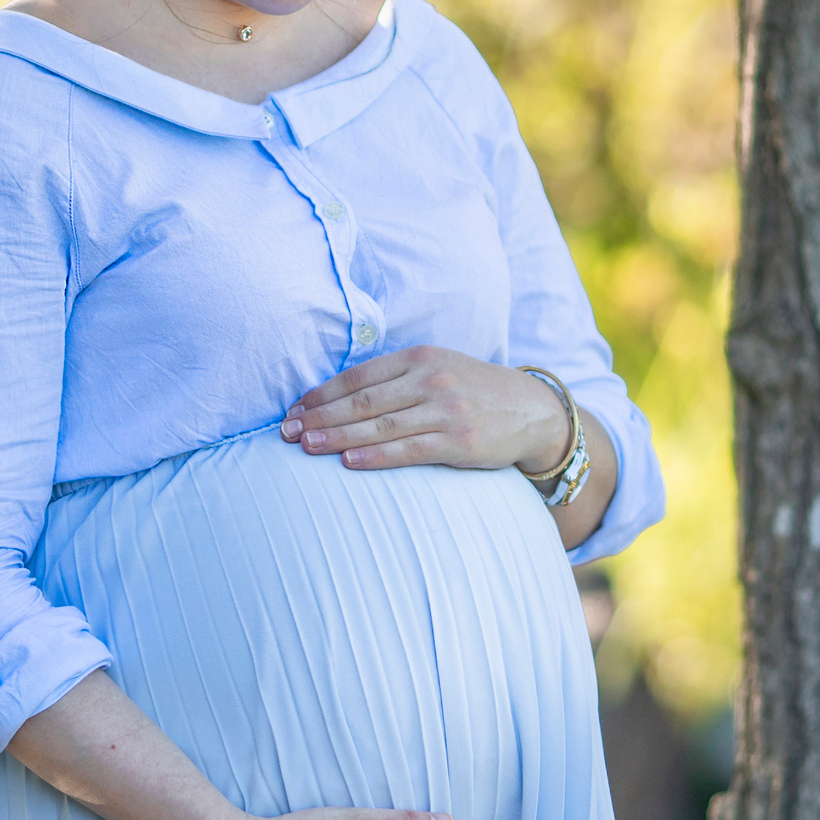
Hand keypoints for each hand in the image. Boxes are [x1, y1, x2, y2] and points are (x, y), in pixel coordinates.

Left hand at [280, 346, 569, 473]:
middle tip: (287, 432)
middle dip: (320, 416)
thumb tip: (340, 398)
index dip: (322, 393)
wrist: (532, 410)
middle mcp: (431, 379)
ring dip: (338, 437)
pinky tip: (348, 461)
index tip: (295, 408)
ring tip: (306, 446)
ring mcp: (446, 410)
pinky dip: (375, 456)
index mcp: (420, 358)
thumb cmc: (474, 391)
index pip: (359, 376)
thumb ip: (397, 379)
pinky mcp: (459, 441)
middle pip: (362, 400)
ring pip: (380, 425)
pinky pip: (408, 450)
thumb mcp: (438, 369)